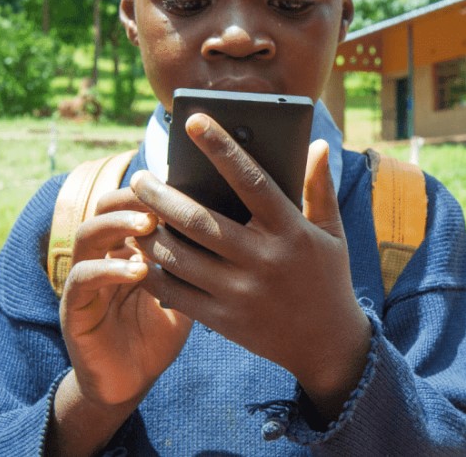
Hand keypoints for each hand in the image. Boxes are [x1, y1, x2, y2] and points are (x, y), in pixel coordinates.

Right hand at [60, 187, 192, 407]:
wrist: (132, 383)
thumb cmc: (159, 334)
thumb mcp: (184, 292)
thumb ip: (193, 262)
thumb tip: (231, 228)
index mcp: (125, 248)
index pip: (128, 204)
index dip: (149, 192)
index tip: (179, 185)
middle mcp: (101, 256)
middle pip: (102, 208)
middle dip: (129, 199)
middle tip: (159, 199)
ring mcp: (83, 280)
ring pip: (86, 236)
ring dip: (117, 225)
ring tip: (148, 225)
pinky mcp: (73, 309)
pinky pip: (82, 279)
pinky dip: (109, 270)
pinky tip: (138, 271)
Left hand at [130, 113, 370, 419]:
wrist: (327, 345)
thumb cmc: (327, 278)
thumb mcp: (331, 232)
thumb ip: (320, 188)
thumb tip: (318, 144)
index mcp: (290, 231)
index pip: (250, 179)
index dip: (221, 147)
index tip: (194, 121)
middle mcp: (263, 260)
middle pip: (199, 220)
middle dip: (162, 196)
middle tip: (140, 178)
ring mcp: (241, 292)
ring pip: (180, 257)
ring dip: (150, 233)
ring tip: (134, 215)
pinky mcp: (224, 319)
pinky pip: (176, 293)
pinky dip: (153, 272)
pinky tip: (140, 256)